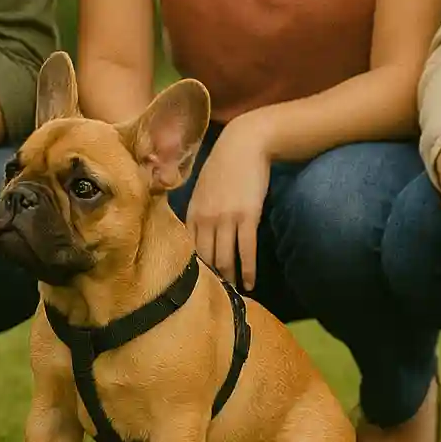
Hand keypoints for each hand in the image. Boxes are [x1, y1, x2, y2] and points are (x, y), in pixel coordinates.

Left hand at [184, 115, 271, 290]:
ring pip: (225, 258)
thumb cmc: (223, 165)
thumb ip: (198, 211)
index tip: (199, 286)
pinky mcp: (247, 216)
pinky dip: (249, 270)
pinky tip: (251, 284)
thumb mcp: (202, 188)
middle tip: (216, 297)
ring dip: (230, 279)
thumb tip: (198, 234)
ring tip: (234, 295)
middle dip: (211, 280)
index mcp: (192, 212)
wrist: (244, 144)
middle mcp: (205, 218)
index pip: (189, 249)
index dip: (194, 270)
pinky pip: (246, 250)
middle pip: (206, 259)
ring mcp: (226, 218)